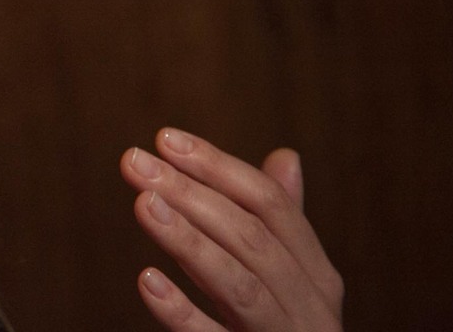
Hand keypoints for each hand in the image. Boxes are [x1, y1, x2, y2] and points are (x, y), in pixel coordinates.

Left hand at [119, 128, 343, 330]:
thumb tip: (286, 156)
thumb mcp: (292, 282)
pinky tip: (147, 281)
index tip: (164, 139)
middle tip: (134, 162)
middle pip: (252, 238)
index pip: (270, 205)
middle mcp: (311, 308)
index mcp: (317, 276)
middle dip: (191, 193)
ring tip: (142, 203)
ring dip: (188, 241)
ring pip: (239, 286)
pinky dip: (183, 313)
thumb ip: (282, 226)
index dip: (218, 167)